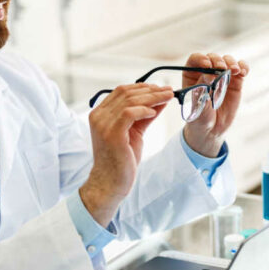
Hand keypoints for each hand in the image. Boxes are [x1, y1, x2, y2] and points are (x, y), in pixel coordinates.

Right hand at [80, 83, 172, 225]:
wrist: (111, 182)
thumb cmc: (123, 158)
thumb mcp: (136, 131)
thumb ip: (145, 114)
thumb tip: (161, 99)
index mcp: (101, 113)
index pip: (122, 91)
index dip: (143, 87)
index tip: (161, 88)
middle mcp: (98, 116)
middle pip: (126, 92)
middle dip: (151, 90)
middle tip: (169, 90)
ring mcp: (103, 124)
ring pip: (129, 100)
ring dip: (152, 97)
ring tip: (168, 97)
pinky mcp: (111, 133)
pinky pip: (129, 113)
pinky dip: (144, 110)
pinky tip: (154, 112)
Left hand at [181, 52, 248, 156]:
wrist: (212, 130)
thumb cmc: (199, 117)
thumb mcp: (197, 106)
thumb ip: (202, 90)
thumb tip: (209, 74)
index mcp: (192, 76)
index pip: (195, 60)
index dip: (200, 58)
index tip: (206, 64)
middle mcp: (207, 72)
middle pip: (212, 58)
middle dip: (217, 60)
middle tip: (221, 68)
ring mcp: (222, 76)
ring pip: (227, 61)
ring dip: (231, 62)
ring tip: (234, 70)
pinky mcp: (235, 81)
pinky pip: (240, 69)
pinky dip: (243, 67)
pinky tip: (243, 72)